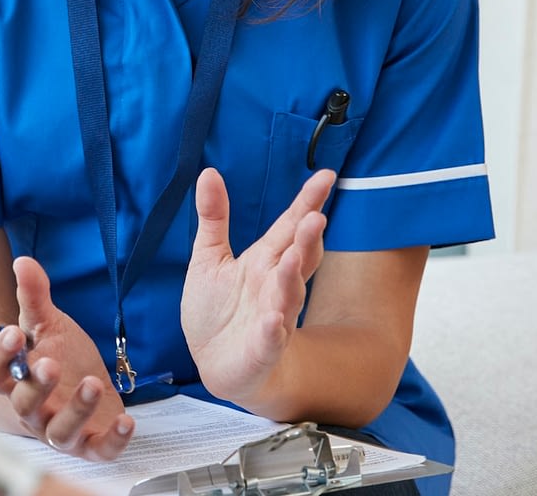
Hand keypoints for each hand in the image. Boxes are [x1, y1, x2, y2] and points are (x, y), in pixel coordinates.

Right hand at [0, 257, 134, 460]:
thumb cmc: (60, 355)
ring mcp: (60, 430)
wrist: (85, 384)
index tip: (12, 332)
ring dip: (76, 410)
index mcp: (13, 380)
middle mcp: (32, 411)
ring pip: (59, 432)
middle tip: (51, 363)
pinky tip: (127, 420)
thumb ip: (34, 297)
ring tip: (93, 384)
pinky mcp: (91, 444)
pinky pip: (99, 450)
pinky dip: (113, 441)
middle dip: (37, 386)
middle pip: (23, 405)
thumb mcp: (49, 324)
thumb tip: (23, 261)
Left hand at [180, 168, 332, 407]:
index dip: (308, 202)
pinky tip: (274, 321)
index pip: (290, 226)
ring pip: (289, 295)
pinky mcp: (262, 347)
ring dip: (292, 277)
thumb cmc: (218, 309)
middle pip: (299, 257)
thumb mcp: (209, 257)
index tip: (327, 175)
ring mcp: (273, 316)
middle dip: (308, 238)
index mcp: (265, 260)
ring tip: (294, 257)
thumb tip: (208, 172)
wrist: (216, 364)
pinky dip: (273, 329)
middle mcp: (275, 285)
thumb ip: (214, 217)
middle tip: (315, 217)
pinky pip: (270, 338)